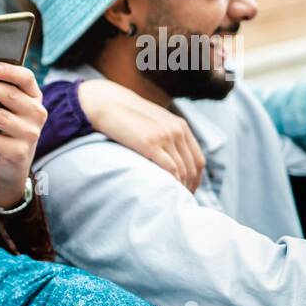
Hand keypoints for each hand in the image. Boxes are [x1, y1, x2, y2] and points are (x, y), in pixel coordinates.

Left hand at [0, 63, 46, 207]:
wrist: (13, 163)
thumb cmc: (5, 127)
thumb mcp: (8, 108)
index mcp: (35, 97)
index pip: (26, 78)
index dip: (9, 71)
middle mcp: (37, 114)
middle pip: (12, 96)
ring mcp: (30, 134)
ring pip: (0, 117)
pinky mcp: (18, 152)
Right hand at [78, 78, 204, 191]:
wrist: (107, 104)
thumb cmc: (124, 117)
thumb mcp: (150, 123)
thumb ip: (162, 135)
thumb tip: (164, 156)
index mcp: (180, 126)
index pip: (198, 159)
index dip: (196, 179)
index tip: (188, 192)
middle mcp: (177, 130)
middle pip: (192, 167)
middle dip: (190, 187)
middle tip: (181, 201)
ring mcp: (165, 136)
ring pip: (183, 170)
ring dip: (180, 187)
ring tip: (172, 200)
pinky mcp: (151, 143)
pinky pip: (170, 168)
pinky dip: (172, 182)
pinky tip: (166, 191)